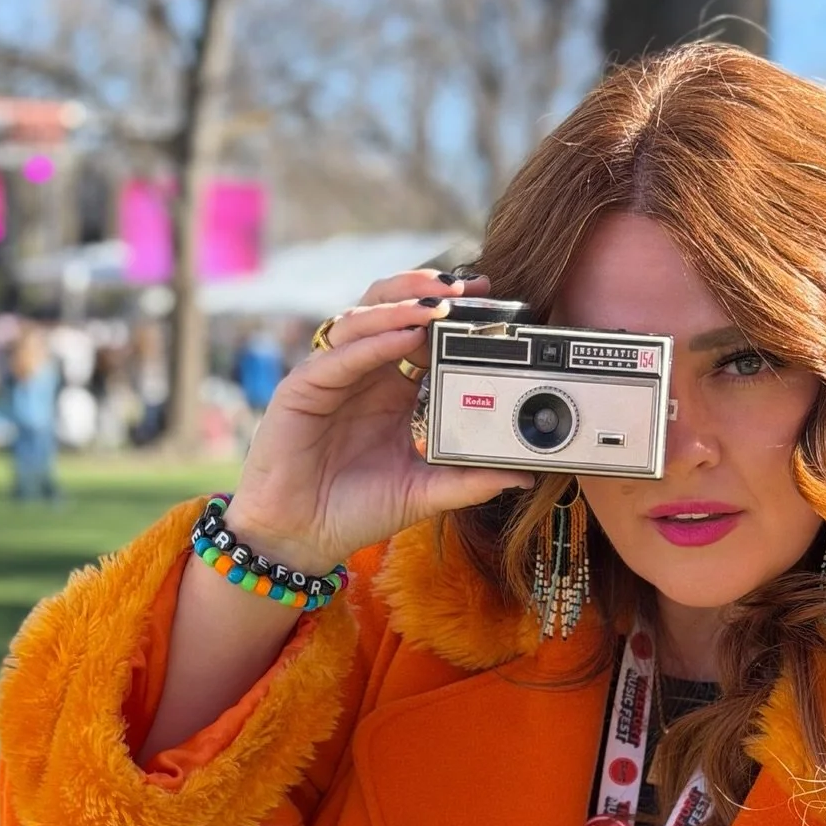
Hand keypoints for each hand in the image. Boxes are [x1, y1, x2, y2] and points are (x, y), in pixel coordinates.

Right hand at [226, 269, 531, 575]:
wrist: (302, 537)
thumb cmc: (356, 510)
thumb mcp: (424, 493)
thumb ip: (470, 481)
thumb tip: (524, 476)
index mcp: (392, 390)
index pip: (423, 335)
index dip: (454, 314)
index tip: (492, 303)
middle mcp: (362, 373)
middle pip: (392, 309)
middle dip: (430, 291)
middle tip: (472, 287)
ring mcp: (331, 376)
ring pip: (363, 319)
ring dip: (402, 306)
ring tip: (440, 304)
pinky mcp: (303, 388)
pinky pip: (340, 357)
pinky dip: (373, 342)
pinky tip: (404, 336)